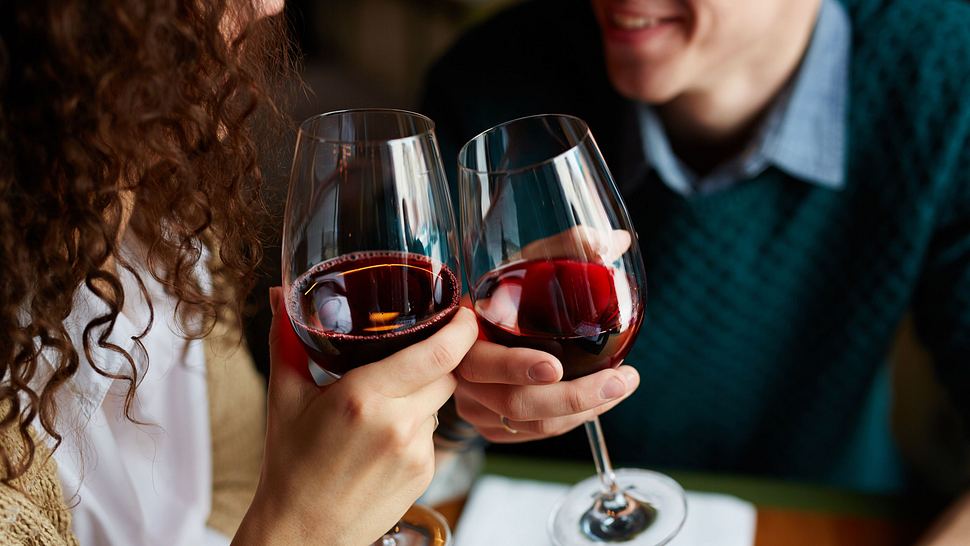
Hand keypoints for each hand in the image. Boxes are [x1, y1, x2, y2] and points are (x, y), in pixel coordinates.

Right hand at [234, 288, 477, 545]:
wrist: (302, 534)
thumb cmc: (290, 465)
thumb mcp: (284, 397)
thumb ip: (287, 339)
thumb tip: (279, 293)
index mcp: (363, 396)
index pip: (438, 353)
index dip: (461, 329)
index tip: (464, 313)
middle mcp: (397, 423)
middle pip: (447, 372)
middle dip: (437, 358)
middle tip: (413, 352)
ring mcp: (416, 452)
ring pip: (441, 401)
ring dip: (424, 392)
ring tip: (385, 403)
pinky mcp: (426, 473)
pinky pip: (433, 432)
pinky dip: (417, 424)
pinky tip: (385, 436)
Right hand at [455, 225, 639, 442]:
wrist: (471, 329)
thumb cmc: (503, 292)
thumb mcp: (524, 265)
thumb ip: (566, 248)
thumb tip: (617, 241)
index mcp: (463, 335)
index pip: (481, 361)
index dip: (516, 367)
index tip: (556, 366)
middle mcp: (463, 377)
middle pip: (516, 403)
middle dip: (574, 398)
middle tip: (618, 381)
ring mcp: (476, 407)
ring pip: (533, 425)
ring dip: (583, 411)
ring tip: (621, 386)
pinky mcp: (491, 426)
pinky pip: (535, 434)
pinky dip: (572, 421)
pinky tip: (600, 400)